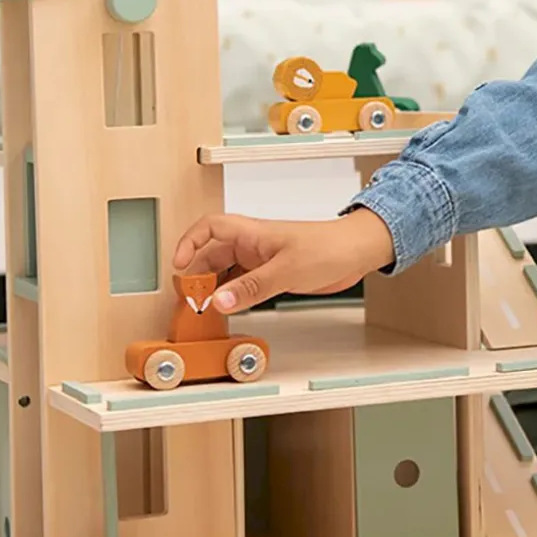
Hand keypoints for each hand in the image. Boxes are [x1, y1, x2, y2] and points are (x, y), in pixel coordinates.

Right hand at [171, 207, 395, 313]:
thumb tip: (218, 300)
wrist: (358, 252)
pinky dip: (232, 295)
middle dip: (197, 274)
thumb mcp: (287, 270)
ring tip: (204, 308)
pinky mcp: (274, 275)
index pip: (209, 228)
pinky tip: (228, 308)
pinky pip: (243, 284)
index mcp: (252, 233)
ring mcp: (263, 261)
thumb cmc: (330, 247)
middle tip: (189, 299)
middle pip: (212, 255)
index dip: (189, 242)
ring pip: (227, 272)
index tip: (178, 265)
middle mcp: (253, 245)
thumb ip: (252, 287)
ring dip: (214, 287)